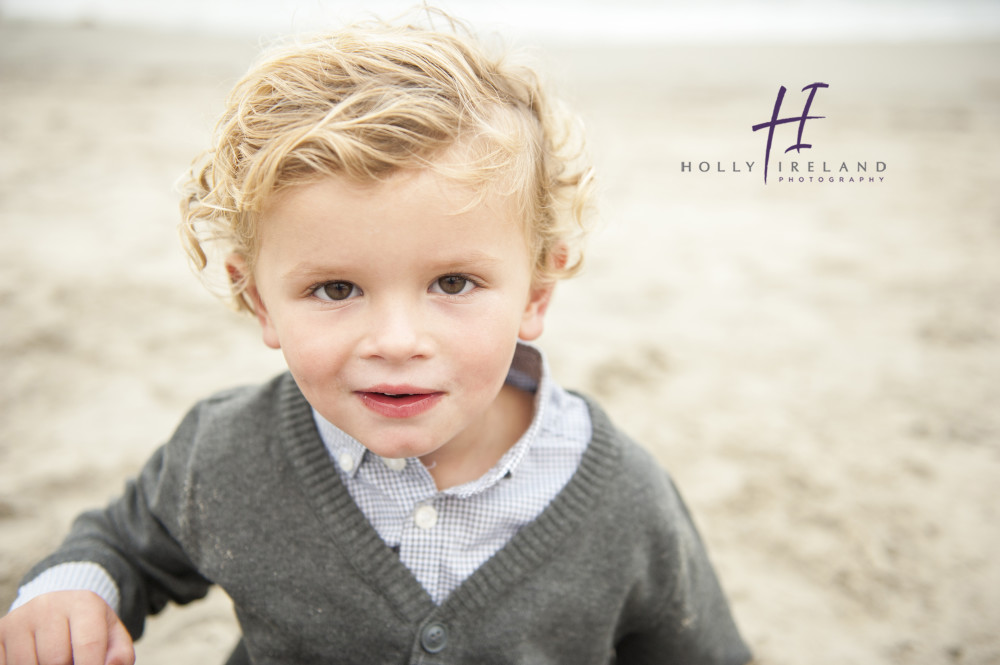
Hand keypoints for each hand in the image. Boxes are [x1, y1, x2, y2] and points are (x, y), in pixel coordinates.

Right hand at [0, 590, 133, 664]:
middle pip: (56, 660)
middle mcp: (48, 605)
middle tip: (71, 661)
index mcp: (83, 603)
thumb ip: (120, 654)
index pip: (89, 645)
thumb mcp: (111, 637)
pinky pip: (5, 663)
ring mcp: (19, 618)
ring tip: (53, 661)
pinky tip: (34, 660)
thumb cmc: (88, 632)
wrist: (56, 613)